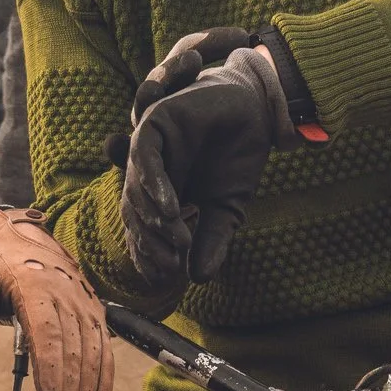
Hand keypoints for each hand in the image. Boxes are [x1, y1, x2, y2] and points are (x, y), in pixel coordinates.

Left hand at [0, 208, 111, 390]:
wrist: (26, 235)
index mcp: (38, 287)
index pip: (48, 333)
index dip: (52, 369)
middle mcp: (69, 298)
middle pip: (73, 354)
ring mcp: (87, 308)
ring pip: (92, 360)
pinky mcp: (97, 317)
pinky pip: (105, 356)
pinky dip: (103, 388)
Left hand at [122, 47, 293, 289]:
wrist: (257, 112)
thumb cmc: (238, 157)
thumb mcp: (226, 207)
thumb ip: (211, 238)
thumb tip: (201, 279)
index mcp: (157, 191)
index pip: (142, 228)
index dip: (149, 254)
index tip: (166, 279)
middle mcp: (146, 170)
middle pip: (134, 211)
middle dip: (150, 241)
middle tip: (171, 266)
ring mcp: (146, 146)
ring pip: (135, 186)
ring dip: (153, 217)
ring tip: (177, 238)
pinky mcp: (154, 122)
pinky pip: (144, 156)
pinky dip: (153, 184)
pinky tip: (170, 209)